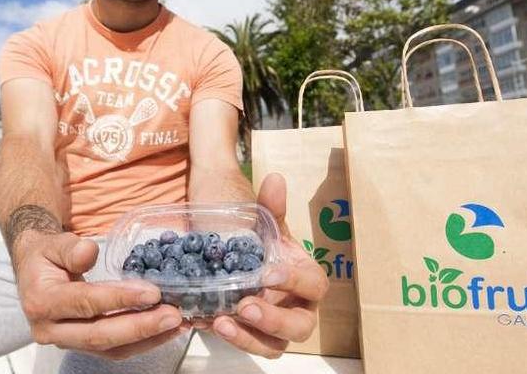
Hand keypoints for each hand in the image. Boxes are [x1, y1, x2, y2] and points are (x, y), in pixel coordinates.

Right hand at [13, 229, 187, 358]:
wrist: (34, 271)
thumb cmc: (46, 256)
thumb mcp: (53, 244)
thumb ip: (70, 248)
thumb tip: (89, 252)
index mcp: (42, 302)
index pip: (85, 303)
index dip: (119, 299)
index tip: (152, 292)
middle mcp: (50, 330)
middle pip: (99, 335)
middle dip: (140, 327)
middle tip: (172, 314)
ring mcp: (66, 342)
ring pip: (110, 348)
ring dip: (147, 338)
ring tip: (177, 323)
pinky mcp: (82, 346)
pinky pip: (115, 350)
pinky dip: (142, 342)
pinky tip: (165, 330)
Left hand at [209, 173, 329, 357]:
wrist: (228, 252)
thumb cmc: (255, 239)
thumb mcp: (261, 222)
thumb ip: (270, 205)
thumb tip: (275, 179)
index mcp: (305, 277)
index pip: (314, 285)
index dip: (295, 282)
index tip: (268, 272)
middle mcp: (297, 306)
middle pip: (301, 326)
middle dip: (274, 319)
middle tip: (245, 305)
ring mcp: (275, 327)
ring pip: (276, 346)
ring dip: (251, 338)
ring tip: (222, 321)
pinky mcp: (253, 337)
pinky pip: (251, 346)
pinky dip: (235, 339)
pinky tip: (212, 323)